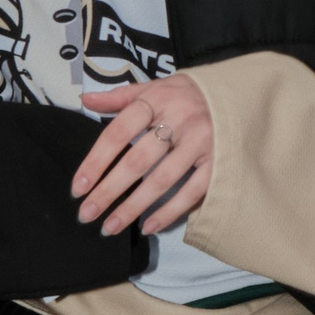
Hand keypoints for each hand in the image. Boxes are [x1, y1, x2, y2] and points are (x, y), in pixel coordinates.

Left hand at [71, 76, 212, 236]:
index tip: (78, 187)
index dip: (96, 161)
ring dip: (134, 207)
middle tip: (86, 214)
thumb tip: (85, 100)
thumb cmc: (184, 94)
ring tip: (110, 226)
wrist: (236, 94)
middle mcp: (179, 120)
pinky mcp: (219, 161)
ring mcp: (201, 142)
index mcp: (157, 100)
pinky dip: (170, 212)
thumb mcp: (153, 88)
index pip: (118, 132)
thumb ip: (119, 97)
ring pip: (162, 180)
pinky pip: (192, 192)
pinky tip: (148, 227)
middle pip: (137, 161)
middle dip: (109, 190)